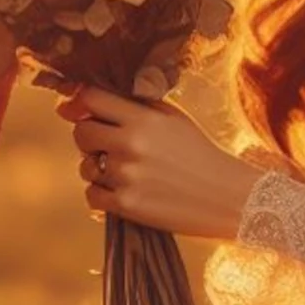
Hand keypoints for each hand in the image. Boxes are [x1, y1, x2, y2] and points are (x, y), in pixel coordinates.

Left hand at [61, 86, 264, 238]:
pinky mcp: (127, 206)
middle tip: (109, 144)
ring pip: (85, 167)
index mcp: (143, 119)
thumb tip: (76, 101)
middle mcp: (131, 145)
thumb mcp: (170, 118)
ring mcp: (127, 176)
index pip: (90, 99)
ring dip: (97, 168)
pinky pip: (92, 195)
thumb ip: (130, 105)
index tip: (80, 111)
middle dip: (89, 137)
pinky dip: (103, 194)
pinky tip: (126, 190)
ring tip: (127, 171)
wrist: (228, 196)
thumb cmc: (197, 152)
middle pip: (81, 133)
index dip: (79, 103)